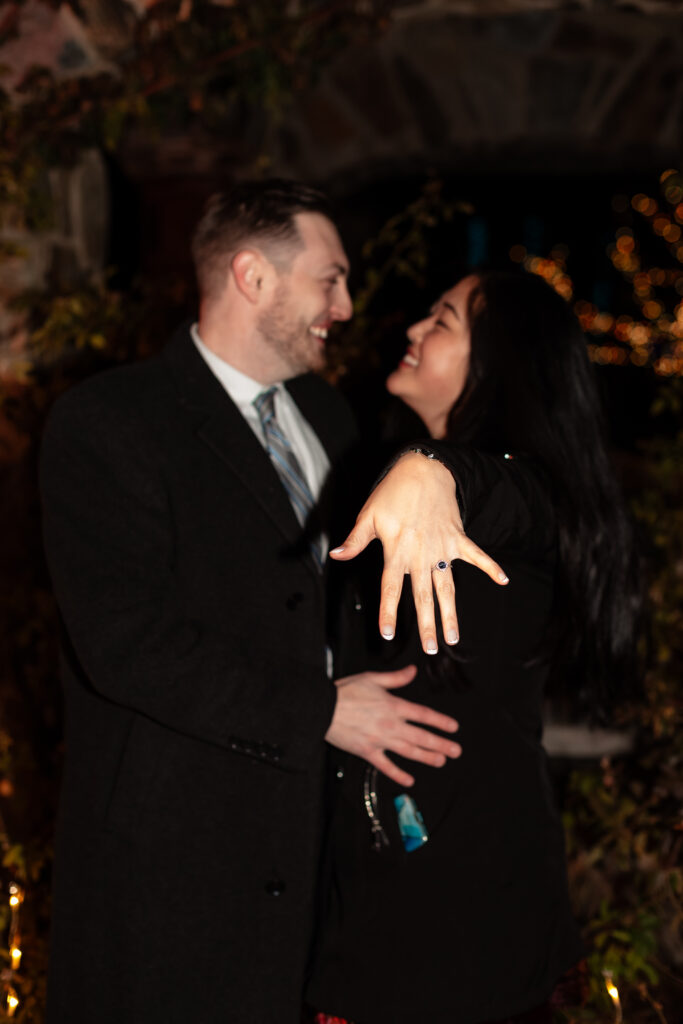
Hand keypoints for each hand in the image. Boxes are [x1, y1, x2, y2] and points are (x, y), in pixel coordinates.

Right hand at [325, 664, 460, 787]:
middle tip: (456, 751)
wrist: (323, 708)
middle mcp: (391, 725)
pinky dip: (398, 774)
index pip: (423, 714)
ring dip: (427, 757)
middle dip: (441, 744)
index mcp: (393, 705)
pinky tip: (409, 780)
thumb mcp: (372, 678)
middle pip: (421, 736)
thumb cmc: (345, 691)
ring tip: (441, 761)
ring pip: (409, 752)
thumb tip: (413, 671)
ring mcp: (380, 740)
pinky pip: (386, 766)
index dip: (440, 721)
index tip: (453, 728)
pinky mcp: (367, 752)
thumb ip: (396, 678)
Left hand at [330, 452, 507, 654]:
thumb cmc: (392, 492)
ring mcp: (442, 547)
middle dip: (426, 623)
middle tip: (429, 649)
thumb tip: (336, 556)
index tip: (388, 633)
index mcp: (397, 550)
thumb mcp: (369, 514)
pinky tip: (503, 580)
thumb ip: (355, 540)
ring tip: (454, 637)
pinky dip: (490, 566)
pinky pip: (476, 555)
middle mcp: (421, 554)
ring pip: (448, 586)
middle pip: (423, 595)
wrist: (423, 468)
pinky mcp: (458, 537)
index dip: (389, 611)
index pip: (391, 587)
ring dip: (451, 612)